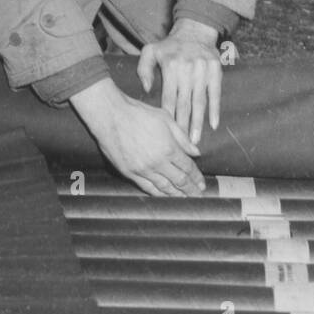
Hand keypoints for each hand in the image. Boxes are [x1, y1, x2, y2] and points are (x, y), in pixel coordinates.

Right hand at [71, 78, 204, 196]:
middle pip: (179, 181)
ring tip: (185, 200)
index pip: (188, 168)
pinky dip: (158, 194)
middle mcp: (157, 162)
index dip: (197, 177)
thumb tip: (197, 152)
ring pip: (164, 188)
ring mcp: (142, 170)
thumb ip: (182, 138)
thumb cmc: (139, 113)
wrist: (110, 116)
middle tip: (199, 196)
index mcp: (169, 148)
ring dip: (177, 195)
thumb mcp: (166, 119)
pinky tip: (165, 197)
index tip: (202, 184)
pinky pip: (147, 188)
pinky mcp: (129, 173)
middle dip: (191, 190)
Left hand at [137, 18, 222, 145]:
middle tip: (181, 146)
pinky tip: (214, 124)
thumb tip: (146, 88)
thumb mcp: (150, 51)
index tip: (166, 135)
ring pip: (200, 102)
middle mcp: (187, 69)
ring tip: (195, 140)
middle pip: (184, 103)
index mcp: (171, 66)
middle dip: (182, 126)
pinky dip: (215, 110)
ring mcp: (203, 70)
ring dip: (198, 123)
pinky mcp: (216, 71)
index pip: (168, 97)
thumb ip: (144, 69)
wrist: (195, 30)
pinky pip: (216, 94)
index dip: (168, 117)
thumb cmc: (170, 45)